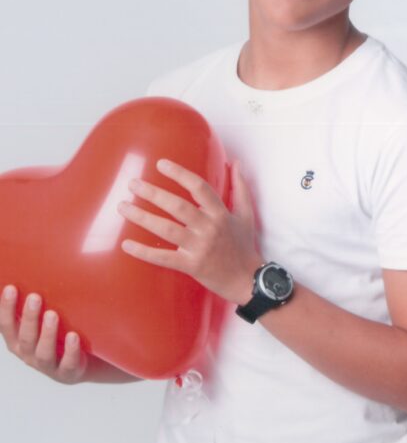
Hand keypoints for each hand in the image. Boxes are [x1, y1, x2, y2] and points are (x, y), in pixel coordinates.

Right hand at [0, 285, 88, 383]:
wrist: (77, 363)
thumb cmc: (55, 335)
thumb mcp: (40, 322)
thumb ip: (32, 304)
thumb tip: (28, 265)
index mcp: (16, 340)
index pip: (6, 325)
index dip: (6, 308)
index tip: (11, 287)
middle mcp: (27, 354)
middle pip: (24, 337)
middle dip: (29, 317)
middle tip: (35, 296)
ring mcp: (47, 365)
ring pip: (43, 352)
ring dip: (47, 333)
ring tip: (53, 314)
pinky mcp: (67, 372)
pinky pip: (67, 363)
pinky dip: (70, 350)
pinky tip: (74, 336)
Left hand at [117, 159, 260, 304]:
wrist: (247, 279)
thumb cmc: (244, 246)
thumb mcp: (246, 214)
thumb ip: (240, 188)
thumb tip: (237, 163)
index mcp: (220, 213)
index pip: (199, 187)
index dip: (179, 174)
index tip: (161, 164)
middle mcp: (209, 228)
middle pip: (177, 206)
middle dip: (153, 193)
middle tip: (133, 184)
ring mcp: (200, 247)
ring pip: (166, 228)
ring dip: (142, 217)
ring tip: (123, 207)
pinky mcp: (191, 266)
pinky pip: (164, 258)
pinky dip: (144, 252)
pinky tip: (126, 244)